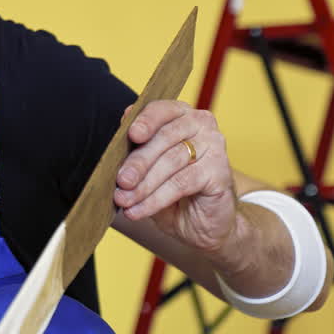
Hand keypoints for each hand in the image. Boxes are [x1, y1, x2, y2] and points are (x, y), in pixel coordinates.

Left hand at [112, 100, 236, 253]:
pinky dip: (156, 199)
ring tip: (124, 200)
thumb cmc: (172, 191)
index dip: (146, 120)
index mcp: (180, 115)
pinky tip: (139, 210)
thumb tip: (114, 144)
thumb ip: (134, 151)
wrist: (201, 223)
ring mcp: (214, 147)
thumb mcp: (147, 170)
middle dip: (138, 161)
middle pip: (165, 137)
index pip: (161, 109)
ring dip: (144, 184)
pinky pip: (182, 183)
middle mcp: (200, 125)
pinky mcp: (219, 172)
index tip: (132, 135)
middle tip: (120, 181)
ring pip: (172, 161)